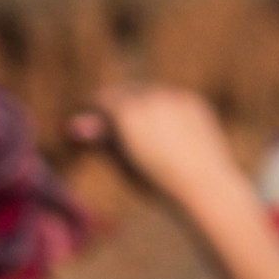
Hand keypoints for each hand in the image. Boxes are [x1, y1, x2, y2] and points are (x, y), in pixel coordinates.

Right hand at [67, 83, 245, 203]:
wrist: (205, 188)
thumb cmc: (156, 183)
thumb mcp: (122, 163)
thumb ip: (100, 139)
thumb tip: (73, 125)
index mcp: (125, 112)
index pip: (100, 99)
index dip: (92, 111)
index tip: (91, 127)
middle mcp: (149, 96)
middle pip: (123, 90)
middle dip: (115, 104)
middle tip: (112, 126)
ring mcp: (174, 95)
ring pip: (147, 92)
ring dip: (140, 105)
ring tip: (144, 136)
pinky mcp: (193, 100)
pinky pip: (171, 99)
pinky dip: (164, 110)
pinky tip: (169, 136)